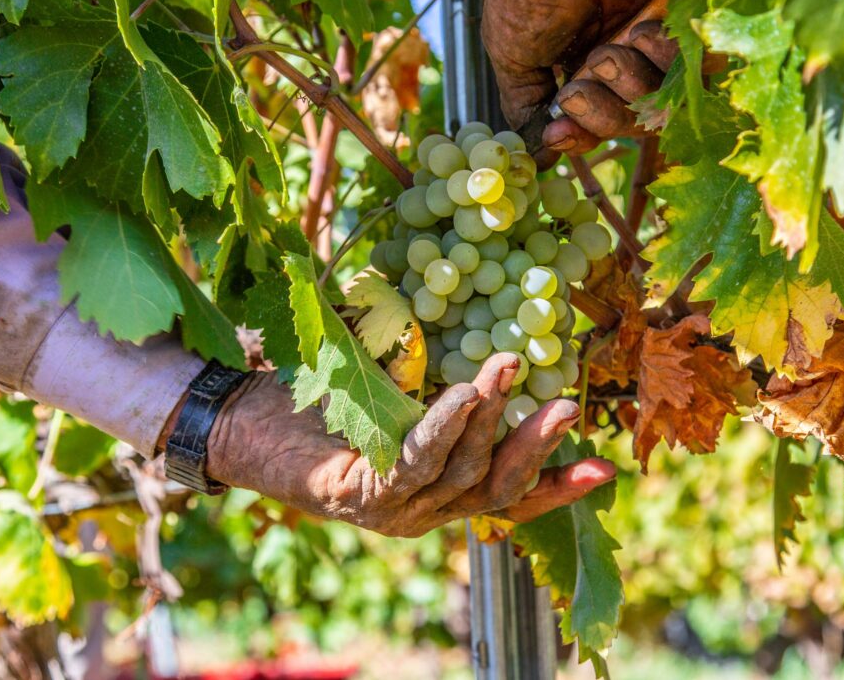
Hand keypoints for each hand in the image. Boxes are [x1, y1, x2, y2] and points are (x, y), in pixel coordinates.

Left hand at [205, 353, 614, 536]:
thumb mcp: (390, 392)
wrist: (238, 417)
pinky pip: (413, 464)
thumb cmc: (314, 400)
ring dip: (488, 421)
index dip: (556, 486)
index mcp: (435, 490)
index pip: (507, 496)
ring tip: (506, 368)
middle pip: (494, 488)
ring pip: (459, 475)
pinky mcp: (360, 500)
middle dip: (533, 447)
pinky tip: (464, 394)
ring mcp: (392, 511)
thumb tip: (489, 332)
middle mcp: (421, 510)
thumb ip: (436, 383)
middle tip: (567, 404)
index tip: (606, 467)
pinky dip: (442, 427)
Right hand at [482, 0, 677, 166]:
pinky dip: (669, 58)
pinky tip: (643, 32)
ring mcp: (654, 39)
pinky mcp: (686, 24)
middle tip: (578, 89)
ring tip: (611, 48)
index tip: (559, 134)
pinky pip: (698, 67)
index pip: (592, 122)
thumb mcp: (512, 56)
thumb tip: (538, 151)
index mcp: (578, 65)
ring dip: (634, 83)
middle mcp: (619, 54)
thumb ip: (526, 106)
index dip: (579, 134)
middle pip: (629, 119)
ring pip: (662, 97)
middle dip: (603, 113)